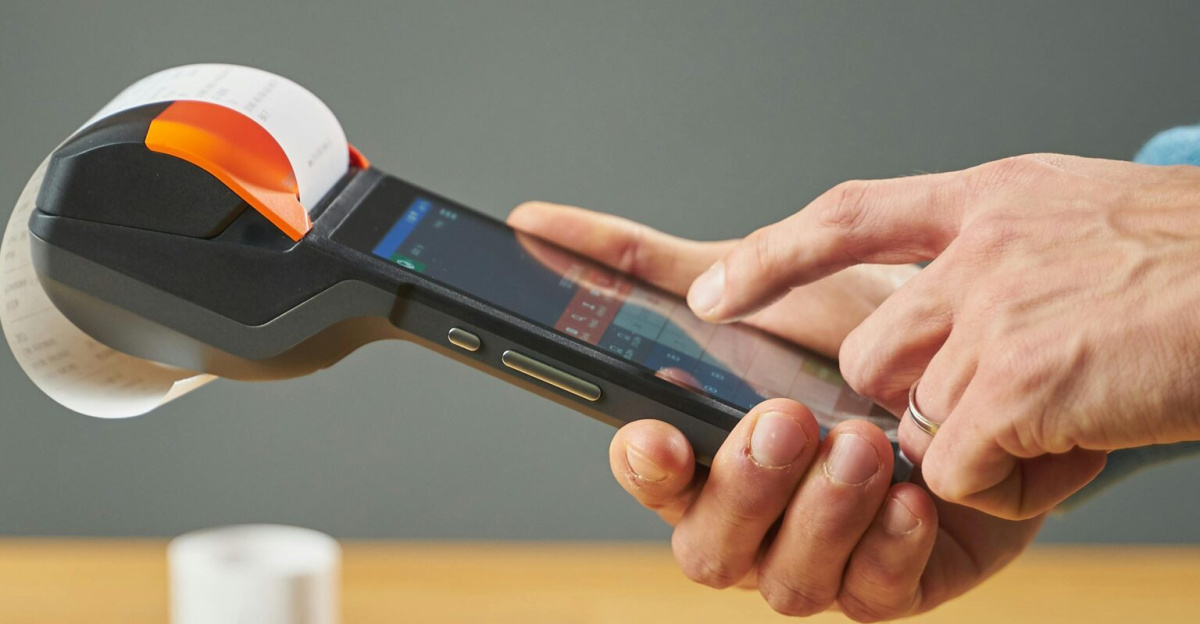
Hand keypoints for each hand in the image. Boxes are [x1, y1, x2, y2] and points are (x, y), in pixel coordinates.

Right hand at [508, 202, 1042, 619]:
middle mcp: (752, 517)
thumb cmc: (856, 327)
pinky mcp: (890, 583)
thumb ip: (647, 264)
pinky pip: (872, 596)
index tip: (656, 433)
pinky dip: (888, 548)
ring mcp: (818, 558)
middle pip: (708, 543)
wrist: (983, 353)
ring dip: (820, 515)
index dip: (643, 466)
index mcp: (705, 452)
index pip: (650, 477)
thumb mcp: (758, 280)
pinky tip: (913, 495)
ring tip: (862, 443)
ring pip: (788, 582)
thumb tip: (532, 223)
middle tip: (786, 418)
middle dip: (744, 486)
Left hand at [683, 154, 1199, 519]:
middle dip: (917, 394)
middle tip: (1014, 393)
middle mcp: (981, 246)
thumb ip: (994, 248)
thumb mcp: (1077, 217)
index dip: (773, 257)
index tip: (713, 293)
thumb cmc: (1193, 264)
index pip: (847, 215)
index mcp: (990, 197)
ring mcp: (997, 311)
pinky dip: (1010, 481)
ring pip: (913, 413)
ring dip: (977, 437)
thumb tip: (934, 310)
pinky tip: (1075, 447)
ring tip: (1067, 414)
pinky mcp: (1019, 382)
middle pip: (871, 349)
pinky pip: (957, 465)